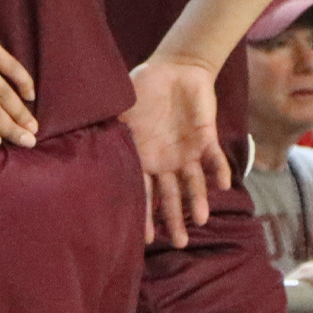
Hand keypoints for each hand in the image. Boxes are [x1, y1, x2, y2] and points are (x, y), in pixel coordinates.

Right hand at [123, 57, 227, 247]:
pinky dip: (219, 171)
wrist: (175, 69)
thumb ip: (113, 129)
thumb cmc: (144, 88)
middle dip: (175, 219)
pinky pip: (215, 159)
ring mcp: (188, 153)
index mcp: (145, 158)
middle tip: (179, 243)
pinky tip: (223, 185)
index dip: (145, 214)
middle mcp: (167, 162)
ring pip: (194, 183)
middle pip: (172, 197)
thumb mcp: (123, 109)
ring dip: (197, 200)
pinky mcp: (207, 139)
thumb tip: (89, 143)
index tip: (145, 238)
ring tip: (200, 220)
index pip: (144, 192)